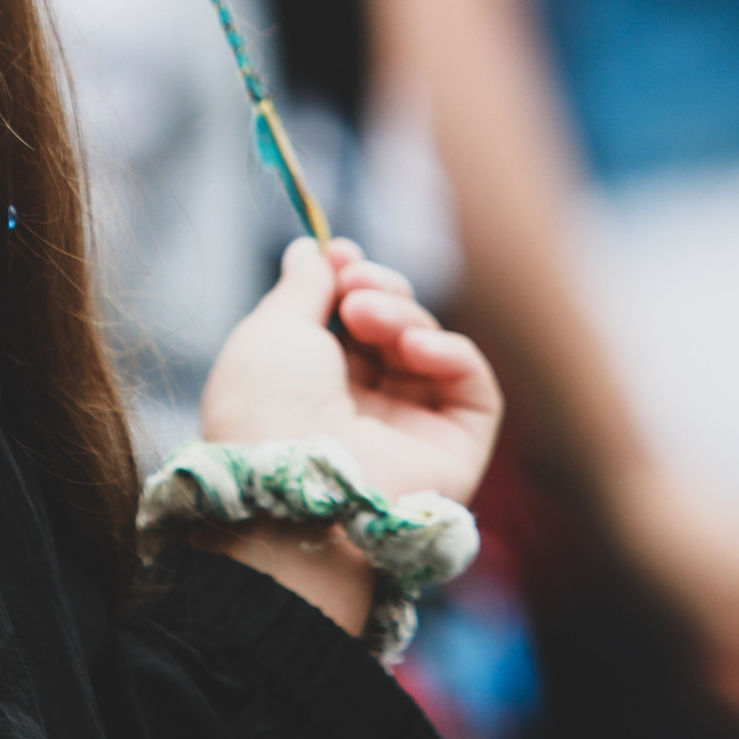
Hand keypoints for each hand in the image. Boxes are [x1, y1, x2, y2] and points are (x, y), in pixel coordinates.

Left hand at [202, 237, 500, 505]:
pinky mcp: (455, 448)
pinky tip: (412, 347)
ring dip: (403, 314)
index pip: (351, 320)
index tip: (339, 254)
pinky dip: (449, 351)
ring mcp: (411, 428)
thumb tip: (313, 249)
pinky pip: (471, 384)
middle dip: (378, 289)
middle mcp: (364, 408)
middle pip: (395, 325)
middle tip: (354, 285)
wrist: (292, 489)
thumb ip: (303, 285)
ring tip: (365, 315)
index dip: (351, 279)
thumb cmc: (267, 410)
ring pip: (430, 344)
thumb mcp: (270, 330)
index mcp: (314, 385)